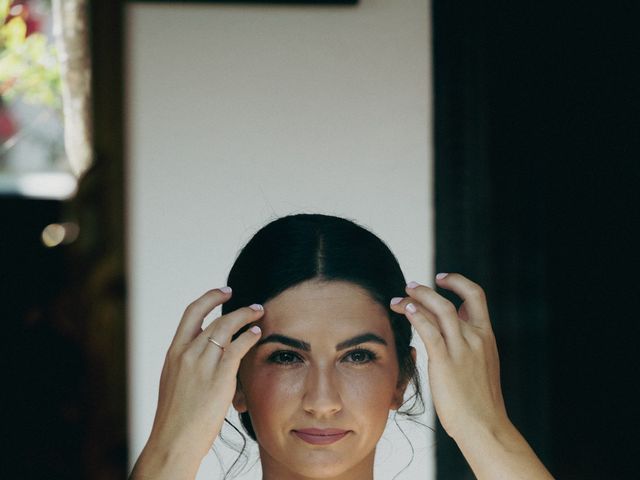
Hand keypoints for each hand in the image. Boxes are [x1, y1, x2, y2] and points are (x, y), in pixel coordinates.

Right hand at [131, 287, 263, 479]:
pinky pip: (238, 346)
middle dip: (235, 306)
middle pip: (214, 318)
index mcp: (174, 353)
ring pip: (227, 327)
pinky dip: (249, 336)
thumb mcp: (175, 383)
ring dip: (246, 316)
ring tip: (259, 313)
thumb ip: (188, 365)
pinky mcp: (219, 376)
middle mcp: (186, 353)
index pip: (191, 314)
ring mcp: (202, 363)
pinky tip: (257, 333)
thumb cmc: (176, 418)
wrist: (173, 440)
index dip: (209, 299)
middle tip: (251, 303)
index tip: (223, 292)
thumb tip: (205, 356)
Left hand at [390, 273, 507, 441]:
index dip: (458, 282)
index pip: (476, 296)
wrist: (485, 425)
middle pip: (451, 300)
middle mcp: (476, 338)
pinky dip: (416, 316)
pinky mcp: (446, 362)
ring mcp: (462, 349)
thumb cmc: (479, 401)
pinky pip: (430, 330)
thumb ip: (470, 343)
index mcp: (486, 336)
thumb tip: (456, 328)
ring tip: (399, 297)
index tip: (441, 279)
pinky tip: (405, 310)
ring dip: (417, 299)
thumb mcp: (482, 364)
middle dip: (429, 289)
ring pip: (440, 310)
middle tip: (410, 286)